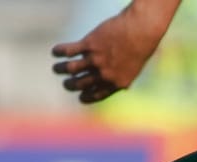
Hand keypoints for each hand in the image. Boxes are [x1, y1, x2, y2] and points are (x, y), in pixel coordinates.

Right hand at [51, 0, 180, 102]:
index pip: (95, 95)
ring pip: (71, 69)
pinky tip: (55, 52)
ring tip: (57, 69)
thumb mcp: (133, 70)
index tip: (80, 95)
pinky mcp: (90, 44)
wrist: (141, 30)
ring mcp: (96, 59)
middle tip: (67, 83)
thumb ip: (123, 79)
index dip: (85, 97)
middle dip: (70, 85)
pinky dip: (60, 51)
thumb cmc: (140, 49)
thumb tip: (121, 88)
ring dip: (60, 69)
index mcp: (115, 84)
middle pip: (79, 84)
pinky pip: (69, 50)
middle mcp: (104, 74)